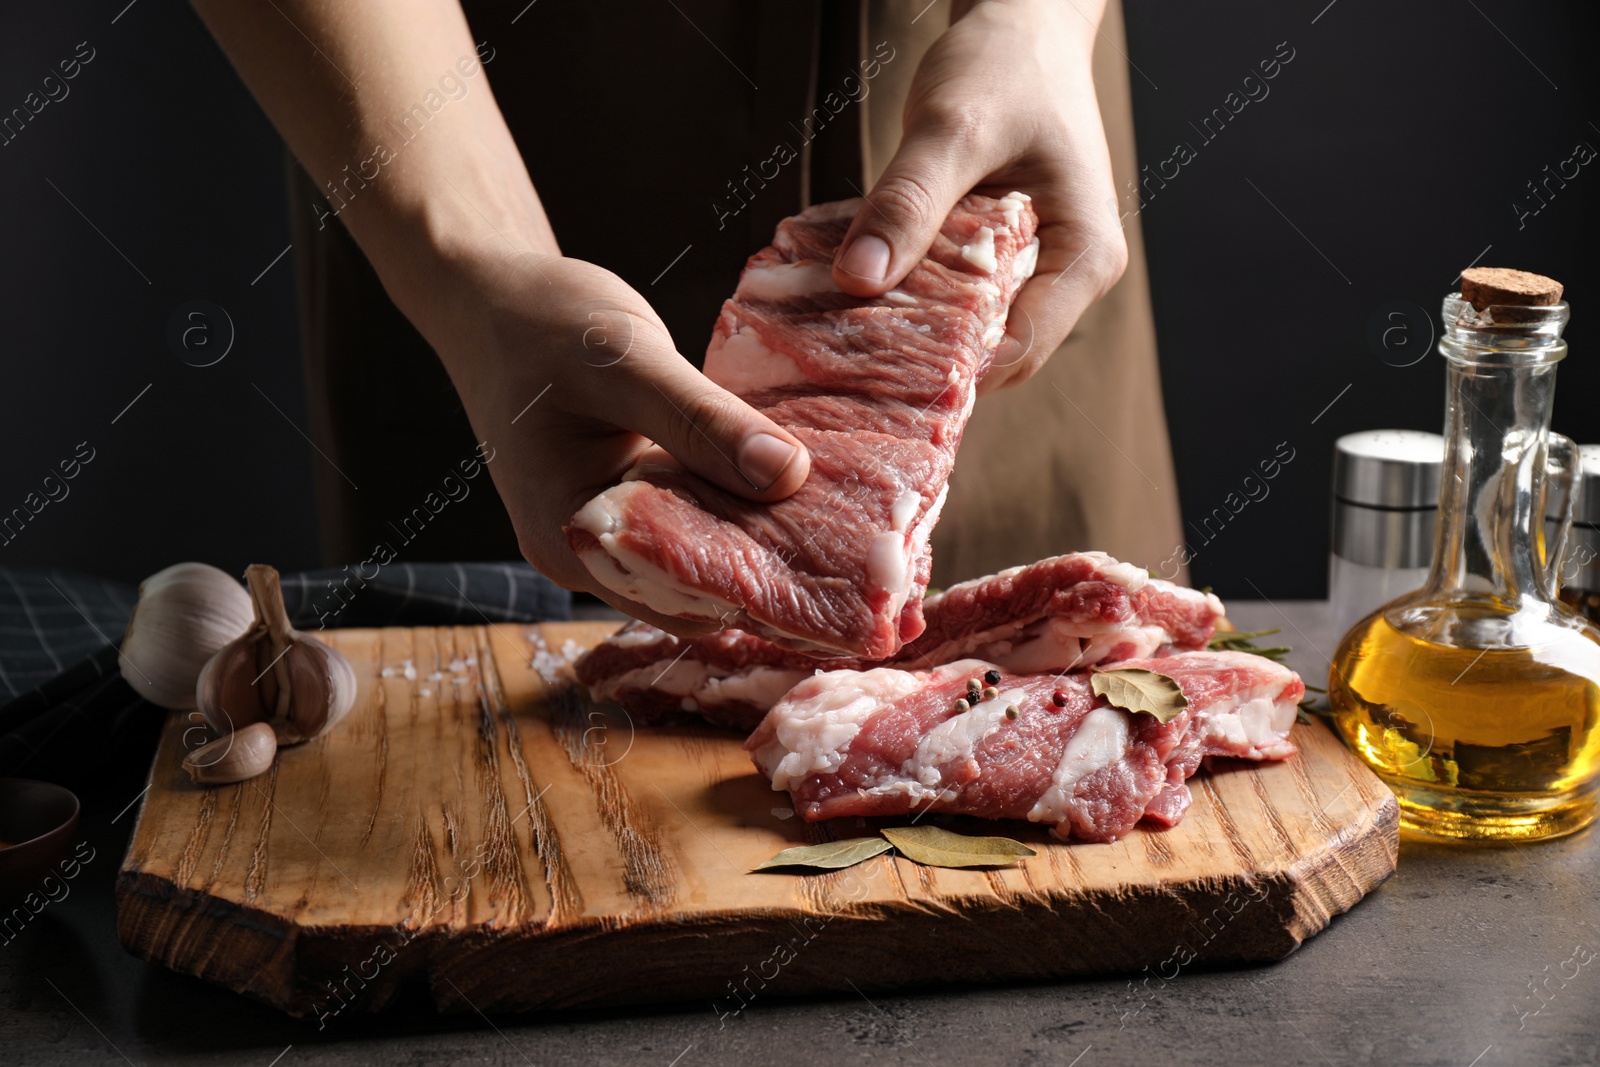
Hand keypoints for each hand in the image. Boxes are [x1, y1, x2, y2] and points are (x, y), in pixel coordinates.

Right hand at [419, 250, 811, 630]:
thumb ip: (703, 420)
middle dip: (773, 567)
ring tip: (835, 507)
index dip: (767, 583)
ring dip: (758, 536)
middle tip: (855, 532)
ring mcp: (607, 534)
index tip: (842, 554)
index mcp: (573, 538)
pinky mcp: (629, 505)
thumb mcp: (627, 362)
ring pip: (702, 560)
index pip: (690, 598)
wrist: (493, 302)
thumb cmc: (542, 324)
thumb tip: (789, 475)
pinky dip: (737, 508)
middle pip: (701, 590)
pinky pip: (694, 525)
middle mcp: (588, 555)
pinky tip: (787, 482)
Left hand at [831, 0, 1127, 392]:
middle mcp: (1069, 276)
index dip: (952, 374)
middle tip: (846, 361)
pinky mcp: (1001, 256)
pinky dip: (911, 296)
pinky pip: (955, 296)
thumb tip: (859, 280)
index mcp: (1085, 257)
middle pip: (994, 350)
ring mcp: (1036, 268)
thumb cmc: (1005, 65)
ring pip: (970, 328)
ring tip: (845, 332)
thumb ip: (909, 202)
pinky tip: (861, 294)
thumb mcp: (952, 129)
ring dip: (912, 330)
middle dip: (924, 359)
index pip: (1020, 350)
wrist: (1020, 22)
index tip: (876, 379)